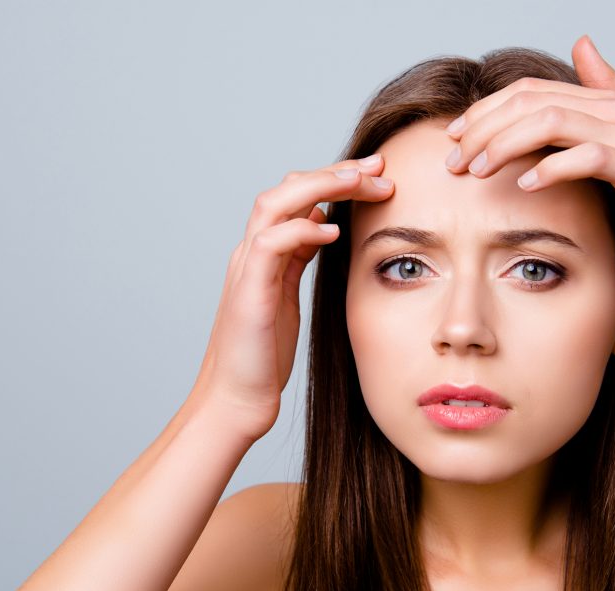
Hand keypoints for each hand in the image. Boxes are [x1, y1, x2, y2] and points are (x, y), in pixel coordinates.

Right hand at [187, 155, 393, 443]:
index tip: (378, 174)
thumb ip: (300, 259)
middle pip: (289, 189)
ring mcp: (246, 269)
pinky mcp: (248, 292)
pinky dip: (301, 230)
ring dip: (321, 186)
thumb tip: (323, 226)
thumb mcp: (288, 297)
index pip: (298, 197)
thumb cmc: (263, 357)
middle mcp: (251, 253)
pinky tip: (333, 230)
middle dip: (336, 172)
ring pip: (276, 203)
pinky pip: (270, 244)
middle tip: (379, 167)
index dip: (336, 180)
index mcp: (264, 254)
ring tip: (361, 182)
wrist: (235, 400)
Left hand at [443, 35, 614, 281]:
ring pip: (551, 123)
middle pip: (532, 102)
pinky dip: (550, 168)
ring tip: (475, 171)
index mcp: (607, 105)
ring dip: (503, 145)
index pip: (531, 92)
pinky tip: (522, 185)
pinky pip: (587, 158)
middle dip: (483, 129)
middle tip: (451, 160)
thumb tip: (582, 44)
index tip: (453, 137)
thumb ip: (606, 91)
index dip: (486, 110)